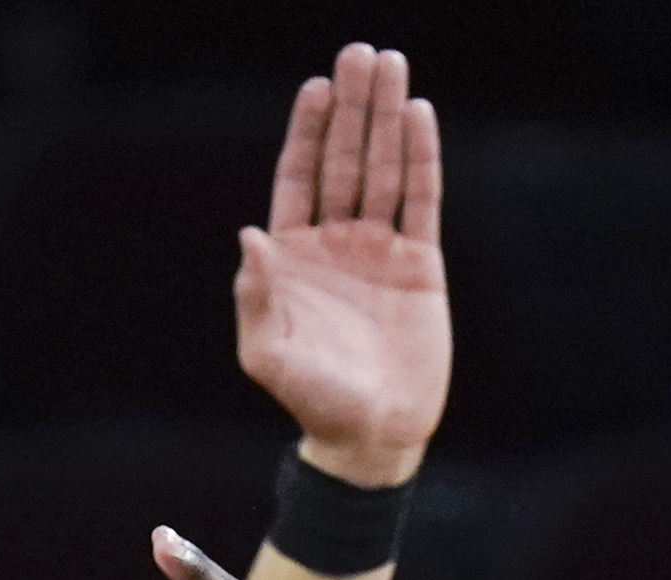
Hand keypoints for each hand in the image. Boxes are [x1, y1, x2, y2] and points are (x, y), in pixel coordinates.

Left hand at [237, 44, 449, 488]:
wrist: (372, 436)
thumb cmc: (312, 401)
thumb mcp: (267, 355)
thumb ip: (255, 296)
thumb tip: (250, 234)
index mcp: (294, 257)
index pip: (299, 177)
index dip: (307, 132)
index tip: (316, 87)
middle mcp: (336, 243)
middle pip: (344, 160)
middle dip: (351, 108)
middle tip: (358, 53)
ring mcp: (378, 250)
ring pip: (383, 169)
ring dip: (385, 117)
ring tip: (391, 65)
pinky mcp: (419, 265)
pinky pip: (421, 200)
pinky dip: (421, 158)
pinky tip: (418, 115)